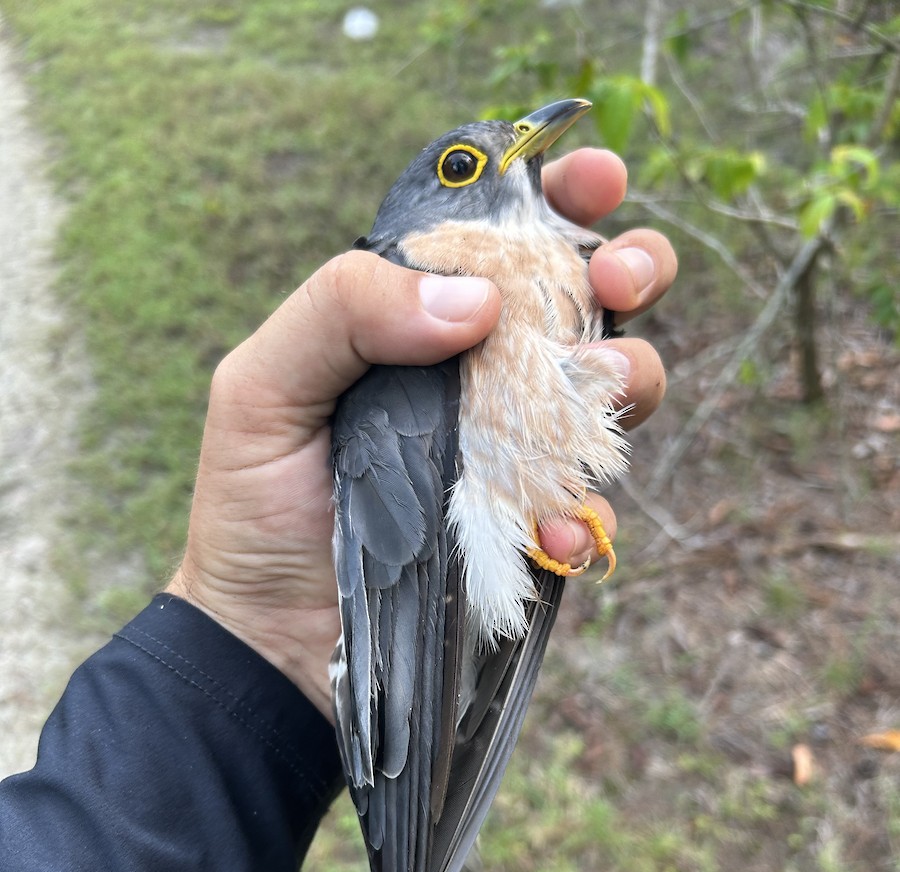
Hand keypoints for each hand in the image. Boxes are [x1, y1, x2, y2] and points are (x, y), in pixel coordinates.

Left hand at [167, 148, 676, 715]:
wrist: (270, 637)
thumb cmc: (254, 504)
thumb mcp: (262, 387)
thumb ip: (344, 310)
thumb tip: (476, 299)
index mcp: (417, 320)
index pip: (501, 237)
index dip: (561, 196)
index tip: (597, 182)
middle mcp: (478, 375)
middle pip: (586, 299)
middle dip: (630, 268)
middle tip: (620, 278)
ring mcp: (512, 451)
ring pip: (614, 391)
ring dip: (631, 376)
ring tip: (603, 387)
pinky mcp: (529, 528)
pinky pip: (588, 506)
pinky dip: (583, 513)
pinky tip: (547, 530)